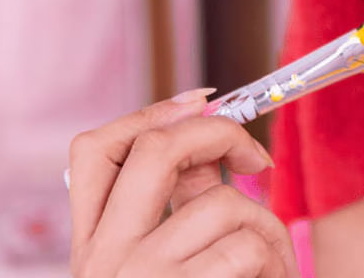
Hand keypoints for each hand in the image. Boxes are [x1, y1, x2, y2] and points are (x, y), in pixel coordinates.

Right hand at [67, 90, 297, 276]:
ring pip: (220, 204)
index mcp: (91, 249)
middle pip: (152, 151)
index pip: (94, 151)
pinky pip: (242, 251)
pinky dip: (272, 261)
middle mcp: (101, 262)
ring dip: (266, 224)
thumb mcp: (165, 268)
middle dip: (219, 135)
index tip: (206, 102)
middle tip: (256, 159)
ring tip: (270, 261)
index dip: (152, 112)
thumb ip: (179, 211)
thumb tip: (211, 149)